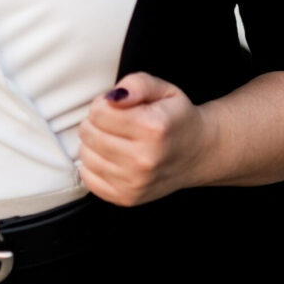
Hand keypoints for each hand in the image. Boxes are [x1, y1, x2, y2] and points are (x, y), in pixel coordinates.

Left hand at [77, 72, 209, 205]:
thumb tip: (113, 96)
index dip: (102, 103)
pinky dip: (94, 165)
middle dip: (96, 122)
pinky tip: (110, 157)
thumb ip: (137, 84)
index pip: (98, 112)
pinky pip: (89, 179)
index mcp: (152, 128)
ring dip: (93, 143)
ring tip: (113, 138)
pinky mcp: (128, 198)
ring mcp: (136, 182)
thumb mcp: (163, 89)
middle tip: (114, 122)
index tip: (115, 106)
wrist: (197, 152)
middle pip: (89, 133)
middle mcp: (144, 159)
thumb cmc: (175, 117)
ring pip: (86, 155)